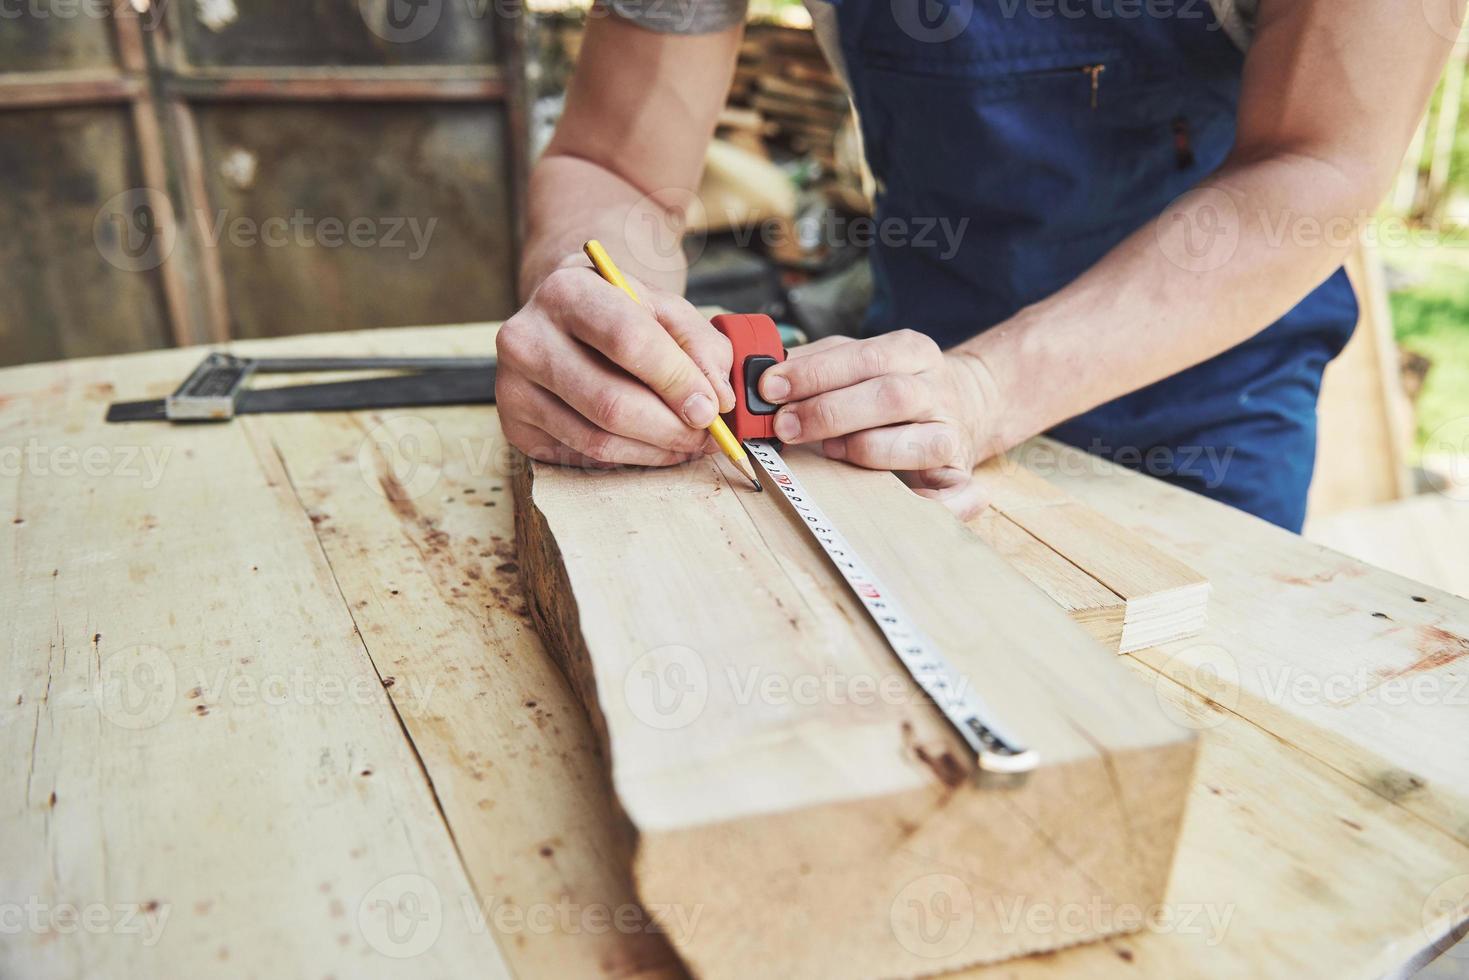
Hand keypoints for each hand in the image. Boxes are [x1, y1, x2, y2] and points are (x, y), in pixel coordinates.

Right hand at [496, 260, 735, 466]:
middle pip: (611, 402)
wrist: (565, 319)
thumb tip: (718, 400)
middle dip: (672, 428)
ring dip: (656, 450)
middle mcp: (527, 337)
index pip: (628, 341)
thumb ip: (700, 346)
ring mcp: (513, 385)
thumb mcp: (665, 309)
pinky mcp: (514, 425)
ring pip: (598, 440)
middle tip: (707, 436)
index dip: (677, 380)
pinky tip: (651, 444)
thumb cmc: (620, 313)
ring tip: (687, 442)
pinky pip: (583, 457)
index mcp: (567, 290)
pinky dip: (629, 458)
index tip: (712, 407)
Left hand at [757, 330, 1001, 518]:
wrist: (963, 402)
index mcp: (911, 351)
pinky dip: (939, 505)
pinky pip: (963, 494)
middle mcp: (937, 390)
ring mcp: (952, 433)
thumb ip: (815, 364)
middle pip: (891, 396)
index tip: (770, 388)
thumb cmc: (889, 385)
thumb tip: (761, 376)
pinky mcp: (962, 474)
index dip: (814, 373)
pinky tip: (907, 505)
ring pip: (923, 443)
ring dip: (868, 449)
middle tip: (785, 426)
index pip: (864, 356)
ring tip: (829, 451)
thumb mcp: (858, 359)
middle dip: (831, 412)